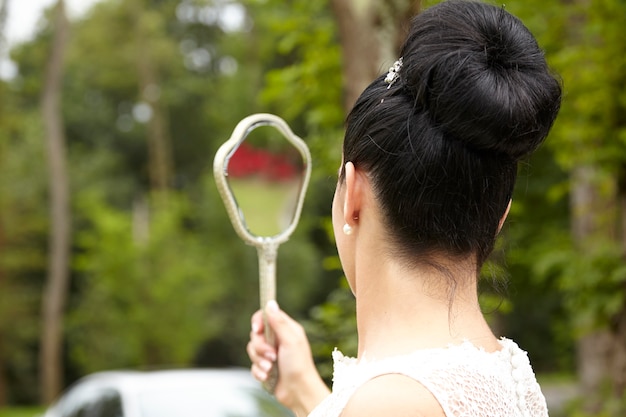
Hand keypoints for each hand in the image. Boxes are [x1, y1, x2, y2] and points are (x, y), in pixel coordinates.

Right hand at [247, 301, 329, 415]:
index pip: (266, 316)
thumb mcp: (290, 340)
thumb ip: (279, 322)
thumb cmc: (299, 365)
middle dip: (260, 347)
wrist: (299, 392)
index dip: (258, 321)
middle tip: (272, 356)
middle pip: (255, 335)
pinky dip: (258, 371)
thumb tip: (270, 303)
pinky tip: (267, 376)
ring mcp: (271, 353)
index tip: (257, 329)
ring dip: (259, 361)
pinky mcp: (266, 367)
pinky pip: (253, 365)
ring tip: (270, 369)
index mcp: (286, 329)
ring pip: (252, 350)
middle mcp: (277, 339)